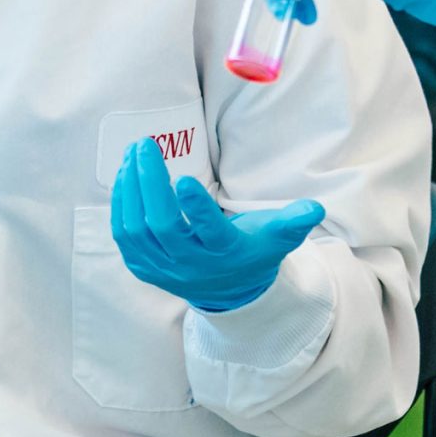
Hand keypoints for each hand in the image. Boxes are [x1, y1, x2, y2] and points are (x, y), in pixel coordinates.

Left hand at [111, 139, 324, 311]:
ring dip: (131, 189)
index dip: (195, 209)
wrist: (230, 291)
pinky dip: (121, 204)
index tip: (184, 180)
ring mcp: (164, 269)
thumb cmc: (253, 250)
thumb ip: (294, 222)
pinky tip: (124, 175)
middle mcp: (191, 265)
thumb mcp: (277, 237)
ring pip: (138, 230)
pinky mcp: (143, 267)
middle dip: (150, 184)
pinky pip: (124, 236)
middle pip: (163, 227)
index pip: (209, 234)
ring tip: (132, 154)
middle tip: (145, 145)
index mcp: (225, 254)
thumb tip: (314, 209)